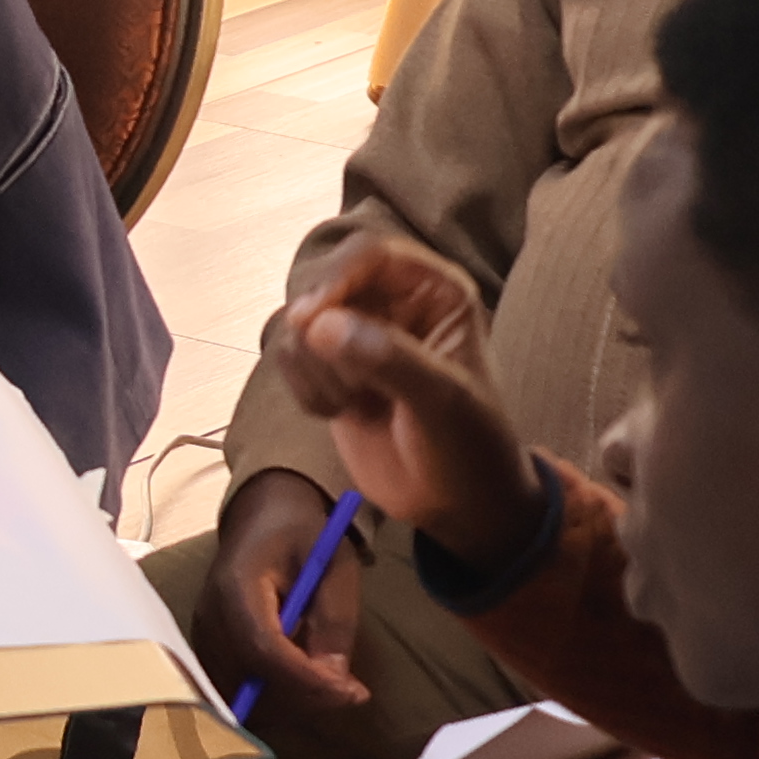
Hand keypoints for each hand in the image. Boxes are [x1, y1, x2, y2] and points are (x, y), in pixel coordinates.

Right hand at [184, 467, 375, 717]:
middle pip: (249, 680)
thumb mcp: (331, 564)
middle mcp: (210, 615)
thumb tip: (335, 679)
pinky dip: (274, 696)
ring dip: (289, 701)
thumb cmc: (299, 532)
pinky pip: (236, 687)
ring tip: (330, 687)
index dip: (307, 678)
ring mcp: (203, 635)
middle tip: (350, 692)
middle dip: (303, 697)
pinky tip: (304, 682)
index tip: (351, 691)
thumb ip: (334, 620)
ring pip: (241, 693)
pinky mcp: (208, 648)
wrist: (262, 514)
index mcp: (238, 585)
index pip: (264, 648)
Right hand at [259, 235, 557, 580]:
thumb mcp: (443, 401)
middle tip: (344, 384)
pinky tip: (341, 413)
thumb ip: (387, 357)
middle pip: (321, 284)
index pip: (369, 254)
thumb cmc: (469, 446)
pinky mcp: (330, 371)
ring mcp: (355, 336)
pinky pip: (289, 360)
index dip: (335, 277)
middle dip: (320, 335)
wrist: (458, 504)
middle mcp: (390, 303)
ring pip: (297, 325)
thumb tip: (317, 325)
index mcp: (432, 290)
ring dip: (313, 369)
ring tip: (354, 403)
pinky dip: (305, 389)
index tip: (308, 319)